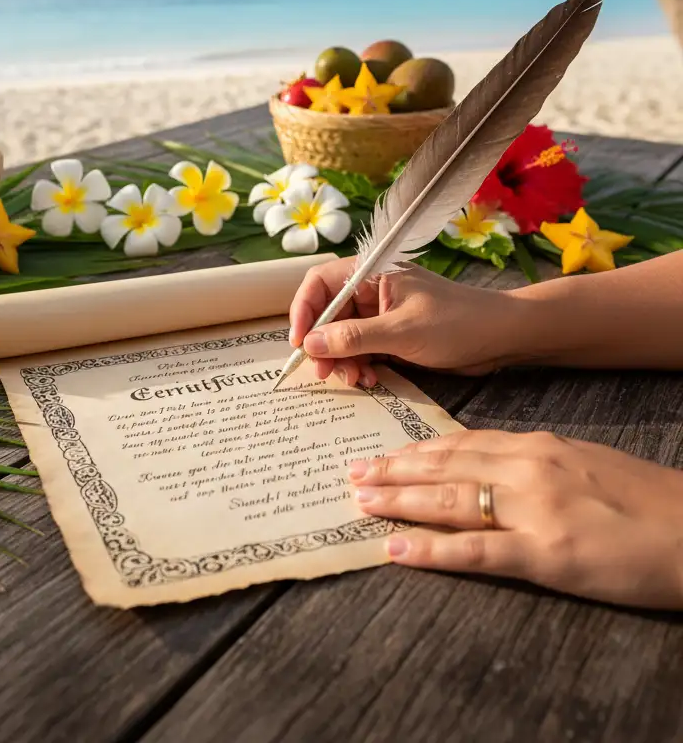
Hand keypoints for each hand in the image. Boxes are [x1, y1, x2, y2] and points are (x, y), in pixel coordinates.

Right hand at [288, 257, 522, 385]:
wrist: (502, 338)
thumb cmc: (457, 323)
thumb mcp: (402, 332)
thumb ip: (353, 338)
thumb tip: (309, 345)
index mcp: (371, 273)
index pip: (320, 284)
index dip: (303, 312)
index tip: (299, 344)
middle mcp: (371, 290)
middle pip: (328, 314)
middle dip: (323, 344)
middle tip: (324, 374)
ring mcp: (381, 313)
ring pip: (342, 336)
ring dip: (343, 360)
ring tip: (355, 379)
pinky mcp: (391, 334)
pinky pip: (361, 349)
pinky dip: (360, 365)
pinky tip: (369, 379)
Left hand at [351, 430, 682, 609]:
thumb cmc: (644, 499)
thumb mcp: (584, 462)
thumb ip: (535, 461)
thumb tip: (492, 464)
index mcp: (536, 446)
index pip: (460, 444)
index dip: (416, 450)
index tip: (384, 454)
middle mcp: (526, 469)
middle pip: (444, 465)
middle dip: (394, 470)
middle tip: (353, 473)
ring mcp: (533, 509)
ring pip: (449, 499)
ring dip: (399, 500)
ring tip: (361, 501)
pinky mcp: (546, 553)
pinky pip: (475, 549)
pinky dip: (430, 549)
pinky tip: (396, 549)